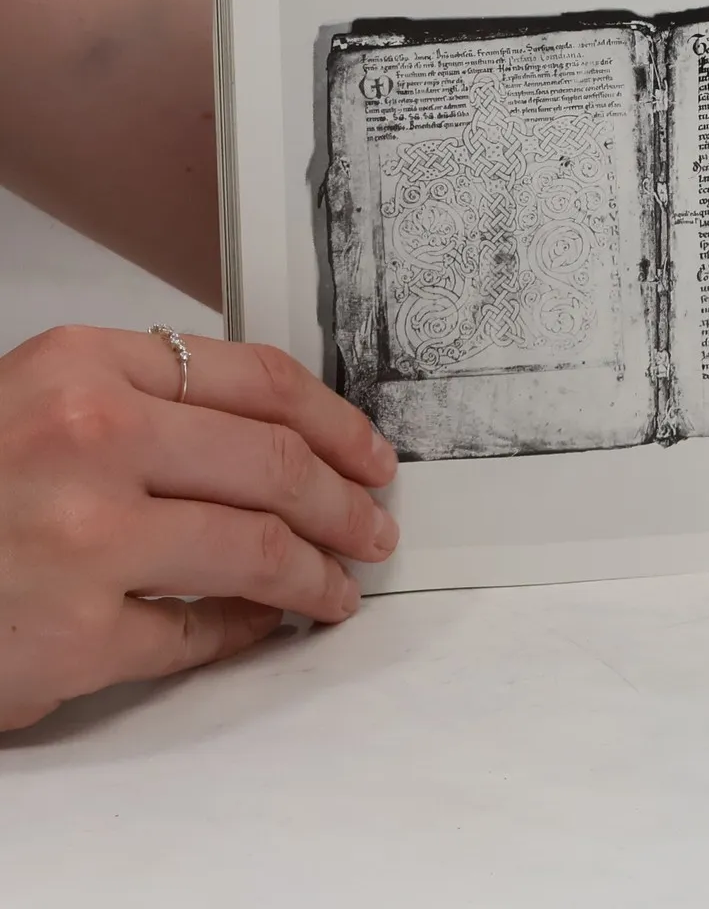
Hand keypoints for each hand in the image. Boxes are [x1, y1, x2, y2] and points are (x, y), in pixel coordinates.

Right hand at [0, 325, 397, 730]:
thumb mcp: (40, 401)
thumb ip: (148, 401)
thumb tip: (283, 435)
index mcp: (87, 367)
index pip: (261, 382)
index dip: (337, 422)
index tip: (370, 453)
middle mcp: (91, 441)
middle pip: (277, 466)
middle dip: (347, 503)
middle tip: (374, 526)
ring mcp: (84, 539)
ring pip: (257, 549)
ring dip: (317, 573)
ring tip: (338, 587)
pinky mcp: (74, 635)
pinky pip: (198, 630)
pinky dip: (246, 630)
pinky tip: (262, 626)